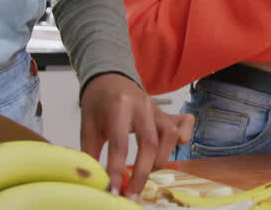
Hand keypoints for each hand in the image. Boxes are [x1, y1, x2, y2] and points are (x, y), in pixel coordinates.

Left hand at [79, 73, 194, 197]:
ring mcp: (156, 108)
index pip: (120, 142)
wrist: (110, 78)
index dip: (117, 169)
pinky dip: (183, 139)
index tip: (114, 189)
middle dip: (142, 173)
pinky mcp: (165, 113)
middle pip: (149, 142)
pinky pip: (183, 124)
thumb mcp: (87, 125)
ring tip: (145, 173)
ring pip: (169, 136)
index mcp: (118, 106)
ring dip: (159, 160)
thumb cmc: (98, 102)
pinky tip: (172, 150)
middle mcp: (142, 105)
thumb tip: (92, 180)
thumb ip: (89, 153)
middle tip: (132, 192)